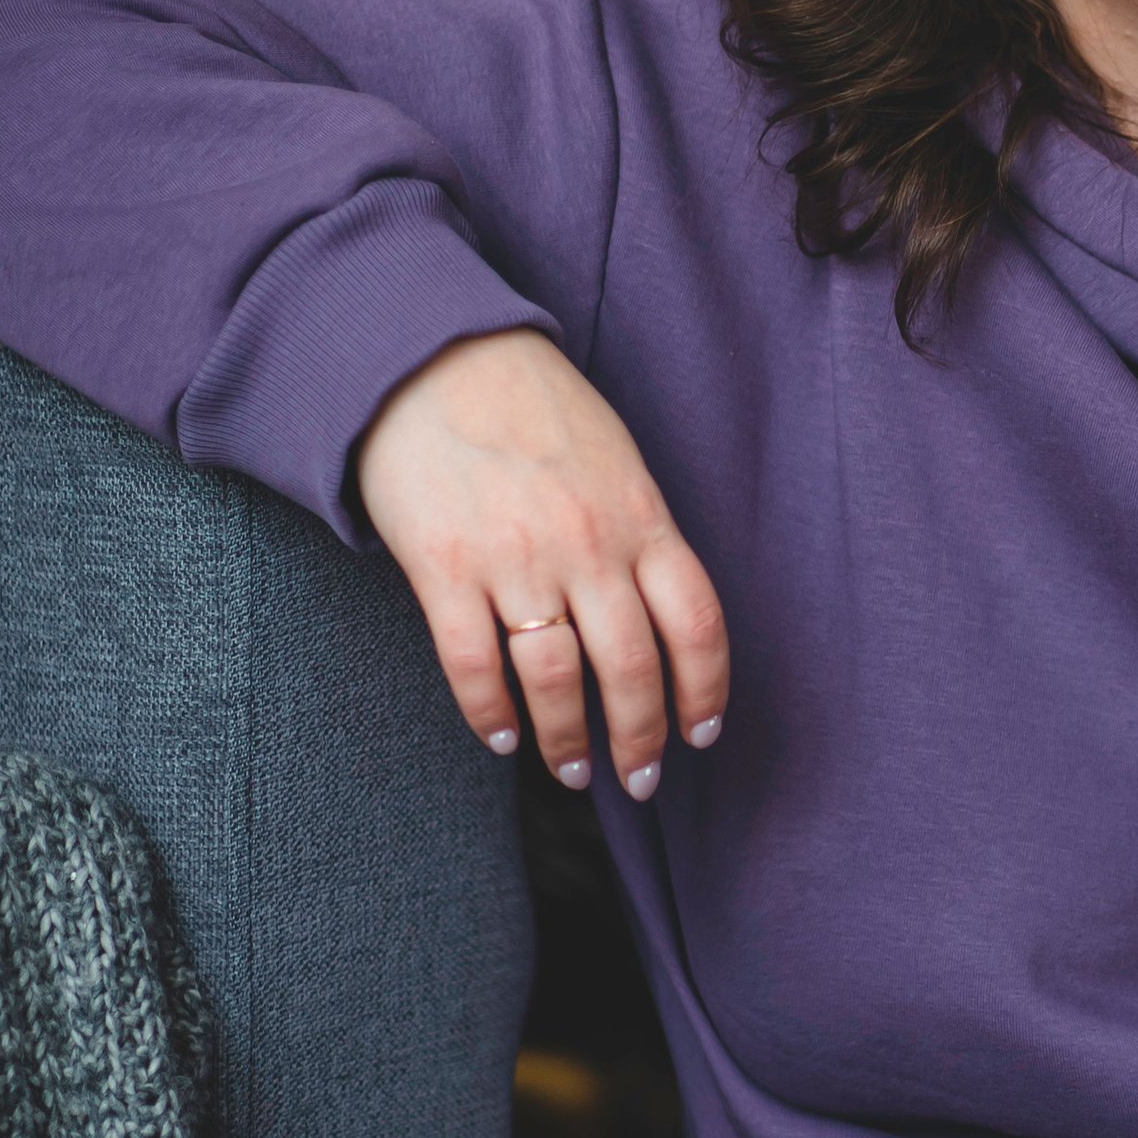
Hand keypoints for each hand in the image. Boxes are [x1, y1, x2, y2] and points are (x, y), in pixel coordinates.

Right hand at [355, 327, 729, 799]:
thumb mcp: (614, 460)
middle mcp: (589, 546)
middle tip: (639, 779)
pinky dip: (491, 713)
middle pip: (632, 669)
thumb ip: (639, 534)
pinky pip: (476, 665)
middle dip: (640, 740)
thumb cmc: (531, 408)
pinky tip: (502, 737)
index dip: (705, 692)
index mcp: (641, 517)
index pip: (697, 626)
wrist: (432, 358)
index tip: (701, 733)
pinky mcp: (445, 568)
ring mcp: (516, 560)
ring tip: (573, 771)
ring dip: (567, 741)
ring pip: (557, 680)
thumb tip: (655, 617)